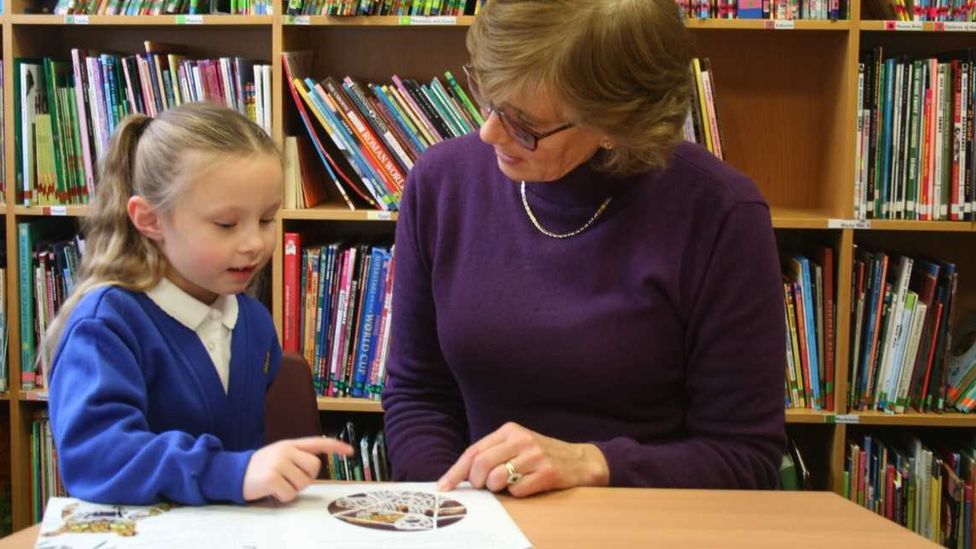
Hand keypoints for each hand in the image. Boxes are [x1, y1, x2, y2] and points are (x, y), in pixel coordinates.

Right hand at [243, 436, 353, 501]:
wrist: (233, 472)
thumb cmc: (260, 467)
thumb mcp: (279, 455)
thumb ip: (297, 456)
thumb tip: (315, 466)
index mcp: (290, 444)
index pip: (317, 442)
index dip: (335, 446)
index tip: (349, 451)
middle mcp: (286, 450)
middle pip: (314, 467)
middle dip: (306, 478)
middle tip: (290, 479)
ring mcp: (279, 463)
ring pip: (303, 483)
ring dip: (292, 489)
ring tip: (278, 484)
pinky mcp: (271, 477)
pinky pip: (290, 494)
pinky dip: (282, 497)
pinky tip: (271, 490)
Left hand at [436, 422, 609, 496]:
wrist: (580, 461)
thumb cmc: (541, 456)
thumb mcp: (516, 445)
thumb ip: (492, 454)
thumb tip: (462, 475)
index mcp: (509, 430)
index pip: (474, 451)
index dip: (456, 471)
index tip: (444, 486)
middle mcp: (521, 439)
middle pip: (481, 464)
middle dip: (477, 481)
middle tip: (484, 487)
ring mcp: (535, 454)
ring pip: (497, 478)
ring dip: (497, 489)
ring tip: (508, 485)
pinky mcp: (547, 471)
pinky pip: (518, 491)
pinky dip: (517, 494)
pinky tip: (527, 487)